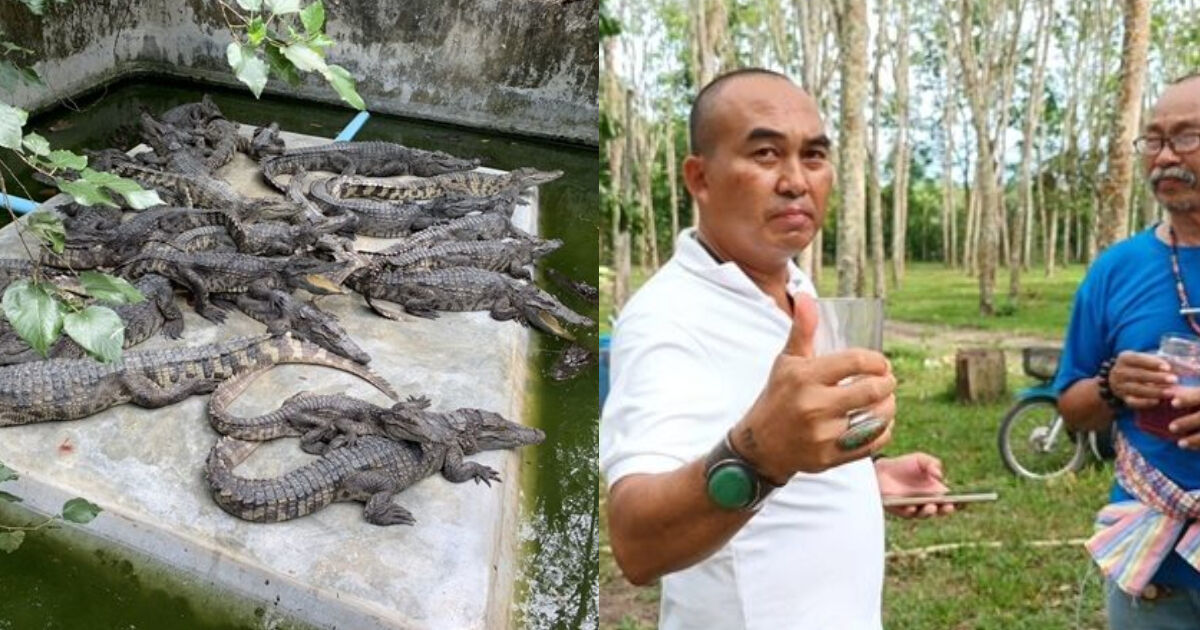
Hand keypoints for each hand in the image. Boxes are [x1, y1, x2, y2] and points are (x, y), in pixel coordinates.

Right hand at [729, 293, 895, 480]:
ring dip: (889, 407)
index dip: (877, 360)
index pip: (855, 361)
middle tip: (888, 380)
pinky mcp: (830, 457)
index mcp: (804, 377)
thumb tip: (806, 297)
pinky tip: (880, 423)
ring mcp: (822, 434)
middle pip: (871, 391)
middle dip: (887, 383)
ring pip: (875, 419)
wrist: (759, 445)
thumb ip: (802, 330)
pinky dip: (883, 432)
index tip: (881, 363)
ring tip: (886, 400)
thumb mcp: (786, 361)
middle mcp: (813, 405)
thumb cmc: (778, 396)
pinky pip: (871, 444)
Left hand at [876, 452, 953, 518]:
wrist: (881, 469)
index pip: (951, 499)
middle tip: (948, 506)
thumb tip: (939, 475)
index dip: (959, 502)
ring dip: (929, 512)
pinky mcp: (900, 510)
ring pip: (925, 514)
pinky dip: (911, 512)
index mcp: (936, 490)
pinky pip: (907, 514)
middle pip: (941, 510)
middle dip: (946, 509)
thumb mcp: (920, 459)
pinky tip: (912, 507)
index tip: (965, 501)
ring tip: (930, 506)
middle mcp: (927, 501)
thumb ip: (932, 463)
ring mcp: (914, 507)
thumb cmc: (904, 464)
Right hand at [1109, 351, 1175, 408]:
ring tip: (1170, 393)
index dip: (1153, 363)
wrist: (1118, 379)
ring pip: (1137, 389)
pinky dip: (1144, 402)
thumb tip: (1179, 366)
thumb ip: (1157, 361)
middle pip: (1138, 375)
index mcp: (1125, 358)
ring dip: (1154, 391)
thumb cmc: (1138, 366)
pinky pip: (1133, 402)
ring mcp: (1120, 386)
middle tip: (1174, 380)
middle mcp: (1119, 372)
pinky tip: (1156, 401)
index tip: (1168, 367)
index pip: (1138, 359)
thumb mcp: (1143, 359)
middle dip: (1157, 378)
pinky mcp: (1123, 398)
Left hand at [1161, 385, 1199, 448]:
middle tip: (1171, 427)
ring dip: (1196, 439)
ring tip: (1180, 444)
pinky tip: (1193, 449)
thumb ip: (1179, 390)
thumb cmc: (1199, 401)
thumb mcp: (1196, 393)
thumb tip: (1155, 386)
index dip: (1188, 399)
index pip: (1199, 396)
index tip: (1173, 403)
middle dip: (1190, 421)